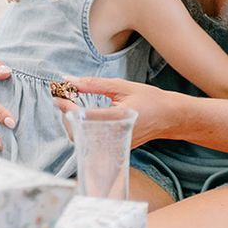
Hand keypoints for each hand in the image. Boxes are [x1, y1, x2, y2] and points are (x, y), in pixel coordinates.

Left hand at [53, 76, 182, 147]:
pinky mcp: (114, 147)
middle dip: (65, 116)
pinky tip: (84, 114)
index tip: (58, 94)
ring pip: (82, 139)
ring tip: (73, 104)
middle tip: (64, 98)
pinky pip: (91, 140)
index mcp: (117, 118)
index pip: (82, 116)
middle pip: (77, 133)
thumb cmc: (150, 99)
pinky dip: (83, 128)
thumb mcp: (122, 86)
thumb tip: (70, 80)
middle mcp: (114, 135)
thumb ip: (94, 84)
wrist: (170, 117)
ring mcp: (114, 144)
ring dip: (73, 122)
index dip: (66, 105)